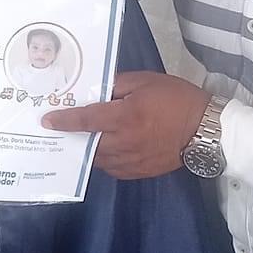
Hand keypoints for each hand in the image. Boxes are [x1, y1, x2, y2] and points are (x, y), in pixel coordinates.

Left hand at [44, 71, 208, 178]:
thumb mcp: (147, 81)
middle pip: (88, 145)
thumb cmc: (177, 99)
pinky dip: (105, 160)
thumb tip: (98, 91)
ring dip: (88, 151)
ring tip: (82, 141)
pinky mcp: (140, 171)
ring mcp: (132, 160)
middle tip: (61, 133)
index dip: (64, 120)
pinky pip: (113, 169)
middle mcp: (124, 142)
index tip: (47, 121)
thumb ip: (118, 85)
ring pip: (99, 160)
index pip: (86, 120)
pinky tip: (105, 151)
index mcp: (125, 116)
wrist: (206, 130)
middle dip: (73, 139)